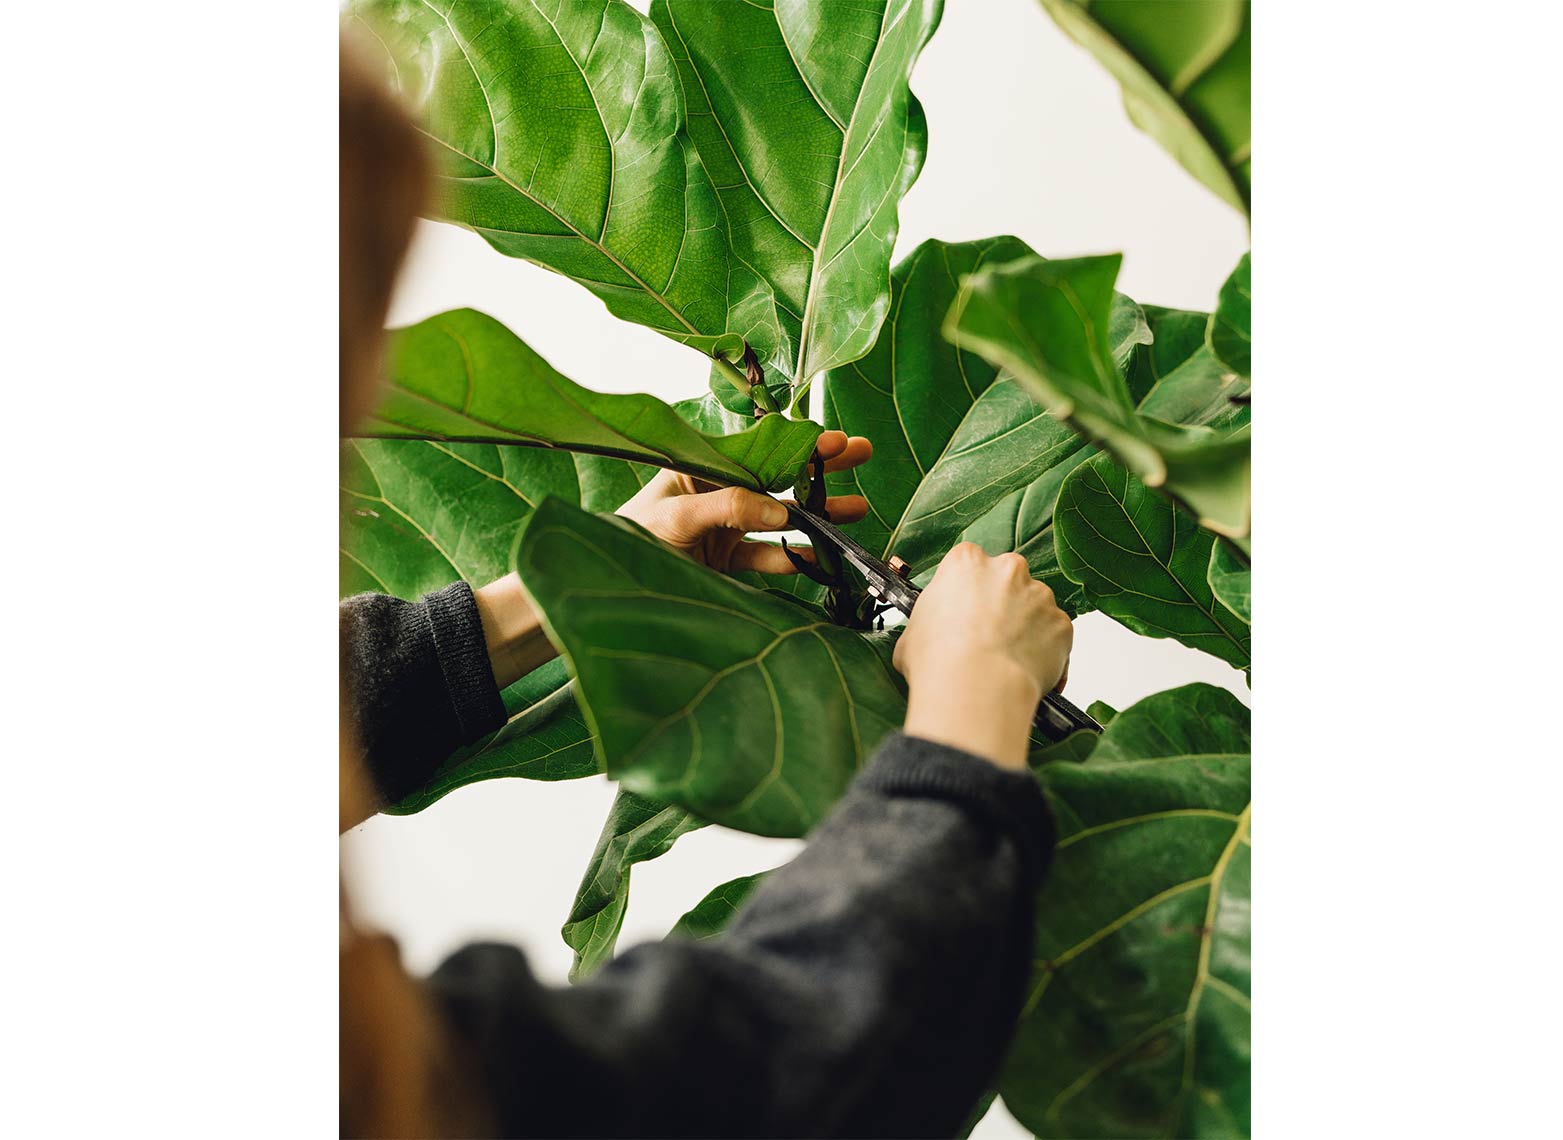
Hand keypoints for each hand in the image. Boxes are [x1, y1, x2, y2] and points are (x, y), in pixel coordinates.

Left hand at [615, 430, 871, 574]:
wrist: (606, 587)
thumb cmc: (630, 538)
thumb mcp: (676, 517)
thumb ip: (728, 508)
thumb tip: (781, 512)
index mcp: (701, 466)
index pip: (759, 450)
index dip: (798, 444)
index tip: (834, 441)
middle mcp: (718, 492)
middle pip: (778, 476)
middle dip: (820, 468)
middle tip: (863, 452)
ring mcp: (725, 527)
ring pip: (781, 518)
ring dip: (818, 516)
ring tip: (857, 510)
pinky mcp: (727, 561)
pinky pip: (767, 557)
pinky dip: (792, 559)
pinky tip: (819, 558)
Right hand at [893, 543, 1072, 770]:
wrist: (974, 689)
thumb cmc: (939, 660)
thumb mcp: (913, 631)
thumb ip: (931, 620)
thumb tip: (931, 633)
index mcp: (967, 561)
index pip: (969, 564)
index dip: (967, 590)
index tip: (965, 610)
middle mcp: (1008, 569)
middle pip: (1008, 580)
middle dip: (1001, 603)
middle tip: (986, 635)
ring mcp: (1040, 595)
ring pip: (1035, 607)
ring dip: (1025, 627)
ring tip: (1006, 661)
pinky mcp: (1062, 624)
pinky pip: (1055, 637)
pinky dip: (1046, 652)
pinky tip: (1026, 673)